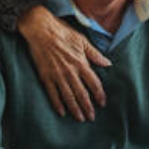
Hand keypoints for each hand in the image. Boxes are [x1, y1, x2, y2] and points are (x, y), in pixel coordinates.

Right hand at [17, 5, 110, 121]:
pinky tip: (62, 112)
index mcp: (81, 63)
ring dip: (75, 109)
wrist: (40, 29)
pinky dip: (57, 104)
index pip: (94, 83)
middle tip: (91, 117)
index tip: (102, 103)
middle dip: (87, 107)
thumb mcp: (82, 40)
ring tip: (80, 118)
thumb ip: (94, 54)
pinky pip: (52, 94)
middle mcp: (70, 71)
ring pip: (68, 97)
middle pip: (81, 94)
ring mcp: (57, 75)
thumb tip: (107, 63)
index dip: (99, 95)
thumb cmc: (62, 32)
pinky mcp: (45, 76)